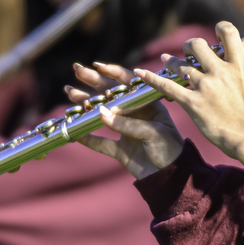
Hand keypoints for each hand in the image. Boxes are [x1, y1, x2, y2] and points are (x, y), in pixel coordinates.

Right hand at [71, 62, 186, 179]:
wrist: (173, 178)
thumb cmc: (170, 150)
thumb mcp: (153, 133)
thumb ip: (127, 124)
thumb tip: (100, 113)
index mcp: (149, 105)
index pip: (130, 83)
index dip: (114, 73)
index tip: (98, 66)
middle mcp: (136, 114)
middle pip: (111, 94)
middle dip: (94, 81)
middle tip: (77, 70)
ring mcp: (126, 131)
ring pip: (102, 114)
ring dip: (85, 104)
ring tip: (70, 92)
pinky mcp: (120, 150)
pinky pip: (100, 142)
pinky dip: (87, 137)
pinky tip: (74, 130)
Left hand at [135, 22, 243, 177]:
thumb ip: (240, 73)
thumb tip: (234, 65)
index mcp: (239, 66)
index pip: (228, 33)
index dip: (219, 28)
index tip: (215, 33)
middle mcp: (220, 72)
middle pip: (197, 45)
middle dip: (189, 46)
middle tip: (187, 52)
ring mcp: (205, 86)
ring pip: (180, 65)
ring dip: (172, 62)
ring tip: (167, 61)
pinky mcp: (192, 103)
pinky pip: (167, 86)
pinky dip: (152, 78)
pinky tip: (141, 72)